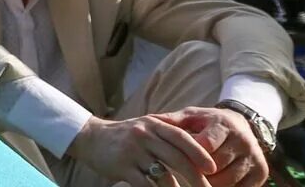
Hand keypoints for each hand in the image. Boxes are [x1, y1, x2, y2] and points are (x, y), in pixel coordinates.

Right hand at [69, 115, 217, 186]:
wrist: (91, 137)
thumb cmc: (125, 136)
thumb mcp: (146, 128)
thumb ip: (167, 135)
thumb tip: (199, 150)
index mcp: (154, 124)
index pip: (181, 138)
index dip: (199, 153)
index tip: (213, 168)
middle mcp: (144, 135)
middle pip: (176, 158)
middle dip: (195, 177)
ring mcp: (132, 151)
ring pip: (162, 175)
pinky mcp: (122, 166)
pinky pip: (145, 185)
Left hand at [152, 107, 268, 186]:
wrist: (243, 126)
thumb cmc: (209, 122)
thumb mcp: (192, 116)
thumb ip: (173, 120)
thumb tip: (148, 120)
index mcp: (224, 124)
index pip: (205, 145)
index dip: (190, 154)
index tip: (177, 159)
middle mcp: (243, 141)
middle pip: (215, 166)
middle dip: (197, 171)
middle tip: (183, 173)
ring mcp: (254, 158)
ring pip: (226, 181)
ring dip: (209, 184)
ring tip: (195, 180)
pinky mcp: (261, 173)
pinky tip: (212, 184)